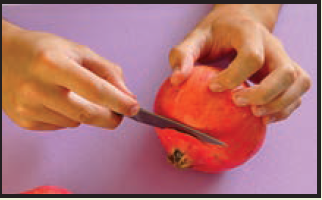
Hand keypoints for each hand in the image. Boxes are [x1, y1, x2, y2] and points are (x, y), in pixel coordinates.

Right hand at [2, 20, 138, 129]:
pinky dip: (69, 116)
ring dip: (86, 113)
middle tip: (119, 113)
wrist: (3, 57)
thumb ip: (107, 72)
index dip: (118, 101)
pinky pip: (61, 125)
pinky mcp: (24, 120)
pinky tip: (57, 101)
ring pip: (75, 122)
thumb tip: (127, 96)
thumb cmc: (43, 51)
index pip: (94, 89)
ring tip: (74, 94)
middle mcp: (36, 88)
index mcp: (52, 64)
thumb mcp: (78, 51)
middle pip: (86, 115)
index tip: (134, 108)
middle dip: (110, 117)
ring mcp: (28, 107)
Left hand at [169, 5, 310, 123]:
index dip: (234, 76)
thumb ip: (183, 55)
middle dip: (263, 94)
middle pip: (285, 72)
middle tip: (238, 103)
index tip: (214, 87)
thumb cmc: (216, 33)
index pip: (252, 56)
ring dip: (280, 104)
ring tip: (255, 115)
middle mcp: (272, 46)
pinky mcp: (286, 72)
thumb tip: (176, 80)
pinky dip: (285, 108)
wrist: (238, 23)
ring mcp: (283, 59)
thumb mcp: (196, 38)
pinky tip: (264, 117)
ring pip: (299, 83)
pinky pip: (297, 92)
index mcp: (249, 33)